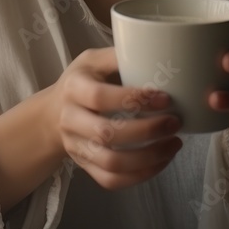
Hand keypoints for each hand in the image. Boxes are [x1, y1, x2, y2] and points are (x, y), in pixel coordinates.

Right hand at [48, 47, 183, 189]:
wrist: (54, 113)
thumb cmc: (82, 81)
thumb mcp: (92, 60)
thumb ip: (118, 55)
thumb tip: (155, 47)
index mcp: (73, 88)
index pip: (100, 97)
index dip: (134, 99)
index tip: (165, 98)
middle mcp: (70, 119)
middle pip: (106, 134)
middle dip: (146, 131)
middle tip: (175, 122)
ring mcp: (76, 147)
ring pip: (110, 163)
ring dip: (148, 158)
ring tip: (174, 144)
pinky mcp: (84, 166)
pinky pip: (111, 181)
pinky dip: (140, 176)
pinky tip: (161, 160)